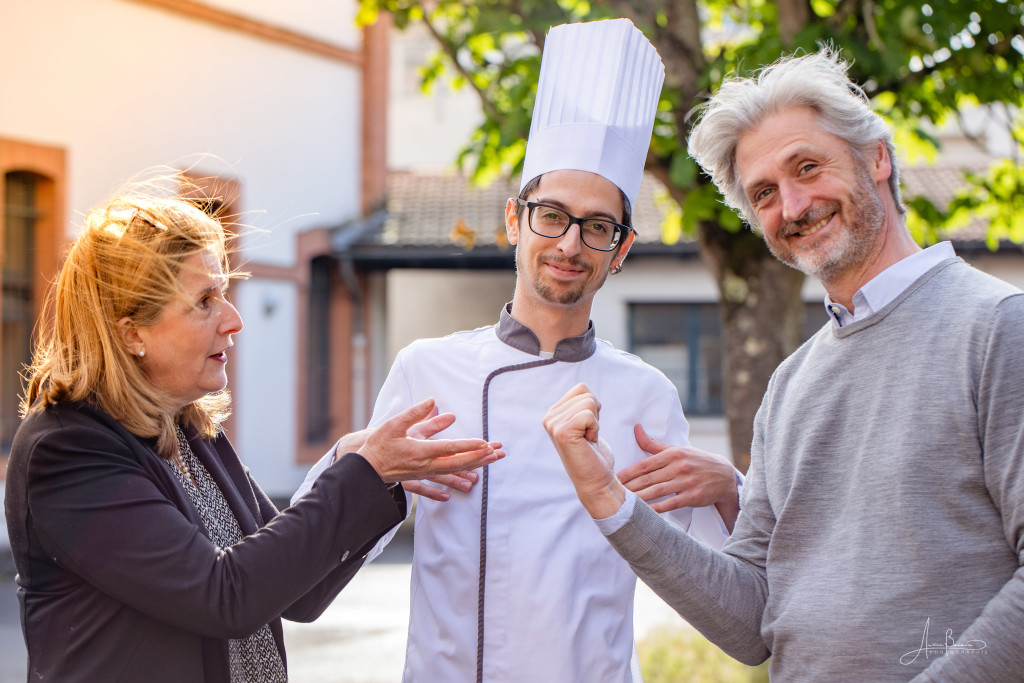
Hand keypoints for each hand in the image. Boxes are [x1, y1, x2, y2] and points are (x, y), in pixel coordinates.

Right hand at [358, 399, 503, 482]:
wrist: (365, 468)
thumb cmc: (379, 444)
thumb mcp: (395, 424)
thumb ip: (415, 413)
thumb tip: (433, 402)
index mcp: (420, 450)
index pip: (450, 448)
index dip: (469, 446)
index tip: (485, 443)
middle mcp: (425, 465)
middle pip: (458, 462)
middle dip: (480, 457)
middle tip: (498, 452)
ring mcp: (424, 473)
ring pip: (454, 471)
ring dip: (474, 467)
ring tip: (490, 462)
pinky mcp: (420, 478)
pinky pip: (441, 483)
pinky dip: (455, 483)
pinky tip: (466, 486)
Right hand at [542, 383, 624, 518]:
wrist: (596, 481)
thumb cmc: (594, 454)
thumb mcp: (585, 422)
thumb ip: (579, 404)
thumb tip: (583, 387)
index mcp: (553, 413)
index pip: (581, 388)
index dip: (593, 407)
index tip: (587, 428)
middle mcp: (549, 417)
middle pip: (586, 393)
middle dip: (595, 414)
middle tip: (588, 436)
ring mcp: (553, 425)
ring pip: (589, 402)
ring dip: (595, 422)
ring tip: (587, 440)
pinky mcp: (562, 432)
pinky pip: (589, 414)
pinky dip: (594, 428)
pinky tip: (588, 443)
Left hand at [620, 425, 738, 530]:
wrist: (724, 476)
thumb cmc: (696, 461)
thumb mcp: (677, 450)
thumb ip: (653, 444)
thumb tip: (636, 429)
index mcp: (673, 454)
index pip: (645, 464)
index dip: (628, 472)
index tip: (615, 479)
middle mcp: (679, 466)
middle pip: (648, 478)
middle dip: (630, 486)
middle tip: (613, 493)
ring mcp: (686, 482)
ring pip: (657, 491)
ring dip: (639, 497)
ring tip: (624, 503)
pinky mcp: (693, 496)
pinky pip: (671, 504)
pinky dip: (657, 508)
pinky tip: (645, 512)